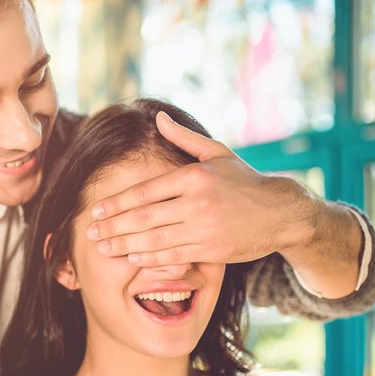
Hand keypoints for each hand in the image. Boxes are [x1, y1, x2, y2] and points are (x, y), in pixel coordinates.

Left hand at [86, 111, 315, 266]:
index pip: (144, 192)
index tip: (95, 211)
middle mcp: (196, 202)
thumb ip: (184, 138)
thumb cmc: (245, 181)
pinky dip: (150, 258)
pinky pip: (173, 256)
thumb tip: (157, 117)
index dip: (116, 203)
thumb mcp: (217, 153)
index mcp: (193, 177)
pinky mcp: (212, 251)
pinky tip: (131, 257)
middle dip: (112, 227)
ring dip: (124, 244)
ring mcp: (204, 229)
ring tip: (103, 248)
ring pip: (154, 239)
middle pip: (143, 217)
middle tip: (90, 233)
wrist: (283, 213)